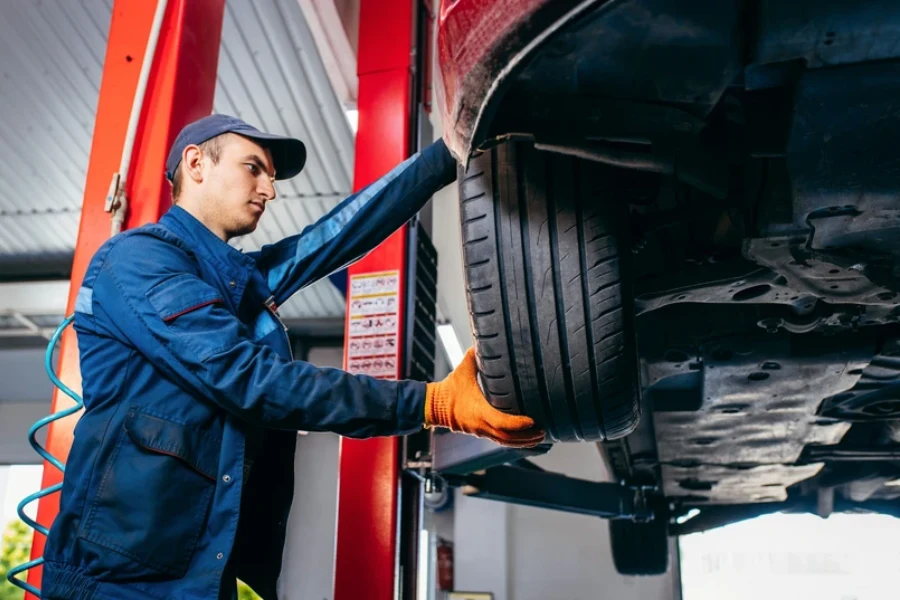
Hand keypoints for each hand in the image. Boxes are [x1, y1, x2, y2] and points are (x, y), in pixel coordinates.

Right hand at [425, 348, 544, 447]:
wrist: (433, 406)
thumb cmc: (449, 389)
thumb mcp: (463, 370)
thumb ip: (475, 356)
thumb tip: (484, 341)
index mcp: (478, 411)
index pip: (502, 422)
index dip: (518, 424)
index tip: (533, 421)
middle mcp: (481, 425)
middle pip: (507, 438)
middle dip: (527, 437)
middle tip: (543, 431)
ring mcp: (481, 431)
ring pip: (505, 442)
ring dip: (523, 442)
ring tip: (539, 437)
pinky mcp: (480, 433)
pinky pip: (500, 441)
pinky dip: (514, 442)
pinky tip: (525, 439)